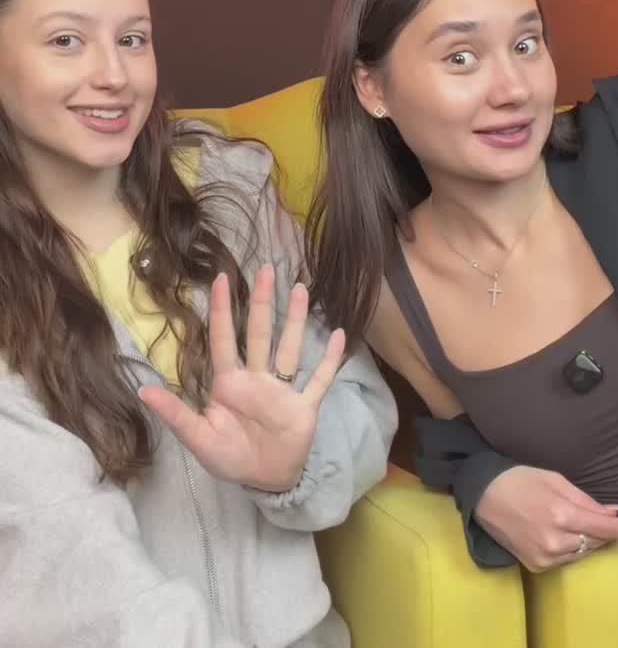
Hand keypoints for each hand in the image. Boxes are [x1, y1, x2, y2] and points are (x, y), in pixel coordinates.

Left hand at [139, 265, 344, 491]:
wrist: (265, 483)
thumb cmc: (230, 458)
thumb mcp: (199, 438)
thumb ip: (175, 414)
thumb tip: (142, 392)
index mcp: (229, 384)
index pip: (223, 339)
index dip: (220, 310)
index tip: (220, 279)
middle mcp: (257, 379)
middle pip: (259, 334)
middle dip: (261, 302)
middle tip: (267, 269)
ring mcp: (283, 390)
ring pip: (290, 349)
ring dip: (296, 321)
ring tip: (301, 289)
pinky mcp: (305, 406)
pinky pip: (320, 380)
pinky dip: (331, 360)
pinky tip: (341, 335)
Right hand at [474, 465, 617, 572]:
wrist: (482, 495)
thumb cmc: (519, 480)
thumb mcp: (554, 480)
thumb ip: (585, 499)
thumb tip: (612, 512)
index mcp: (560, 514)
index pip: (602, 527)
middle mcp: (554, 540)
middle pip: (594, 542)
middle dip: (605, 531)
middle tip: (609, 521)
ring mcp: (544, 556)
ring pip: (581, 553)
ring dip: (587, 540)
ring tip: (578, 523)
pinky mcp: (536, 566)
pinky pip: (565, 560)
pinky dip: (570, 548)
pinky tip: (561, 534)